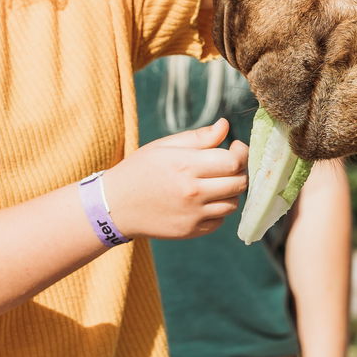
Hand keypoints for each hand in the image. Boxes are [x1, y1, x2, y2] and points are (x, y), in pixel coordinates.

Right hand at [101, 118, 247, 239]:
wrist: (114, 206)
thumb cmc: (139, 169)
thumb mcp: (164, 146)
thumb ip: (198, 137)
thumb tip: (225, 125)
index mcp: (186, 165)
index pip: (233, 161)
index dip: (242, 152)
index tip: (236, 147)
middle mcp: (192, 192)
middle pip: (239, 183)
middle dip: (241, 171)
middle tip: (231, 164)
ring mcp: (192, 215)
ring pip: (233, 203)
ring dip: (231, 191)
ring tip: (217, 181)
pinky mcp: (190, 231)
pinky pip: (220, 221)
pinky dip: (219, 209)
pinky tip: (206, 199)